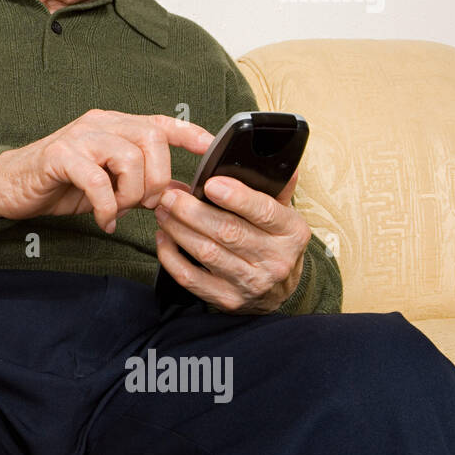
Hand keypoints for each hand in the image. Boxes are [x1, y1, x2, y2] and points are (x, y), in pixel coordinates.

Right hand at [0, 110, 214, 231]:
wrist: (12, 186)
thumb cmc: (62, 183)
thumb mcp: (110, 183)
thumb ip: (143, 183)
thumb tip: (181, 192)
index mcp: (114, 125)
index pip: (159, 122)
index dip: (189, 132)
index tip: (209, 147)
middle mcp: (100, 124)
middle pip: (151, 139)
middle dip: (157, 178)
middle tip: (146, 203)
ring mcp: (79, 137)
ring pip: (128, 157)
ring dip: (131, 194)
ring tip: (118, 210)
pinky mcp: (60, 155)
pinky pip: (97, 179)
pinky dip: (107, 206)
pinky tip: (104, 220)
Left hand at [153, 167, 309, 313]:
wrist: (279, 293)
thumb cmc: (274, 243)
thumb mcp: (284, 215)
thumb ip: (275, 187)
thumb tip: (268, 155)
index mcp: (292, 232)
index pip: (265, 212)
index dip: (237, 197)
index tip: (212, 183)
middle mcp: (275, 260)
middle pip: (228, 232)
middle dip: (192, 211)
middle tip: (170, 194)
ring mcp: (250, 283)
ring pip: (206, 253)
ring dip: (178, 228)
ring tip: (163, 210)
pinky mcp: (227, 300)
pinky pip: (191, 278)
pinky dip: (171, 257)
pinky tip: (163, 238)